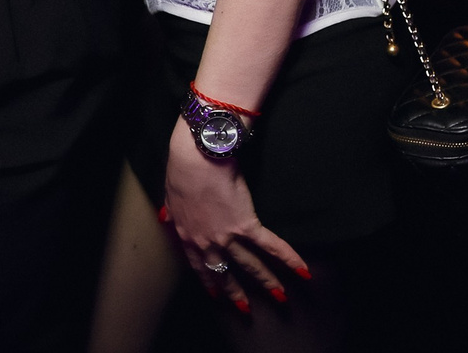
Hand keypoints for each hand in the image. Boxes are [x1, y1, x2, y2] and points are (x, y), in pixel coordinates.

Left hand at [163, 120, 307, 311]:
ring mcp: (228, 236)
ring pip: (250, 265)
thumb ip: (171, 214)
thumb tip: (165, 220)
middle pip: (224, 273)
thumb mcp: (170, 197)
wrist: (197, 158)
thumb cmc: (181, 172)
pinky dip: (288, 258)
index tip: (215, 294)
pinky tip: (302, 271)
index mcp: (187, 236)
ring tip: (280, 296)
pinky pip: (270, 245)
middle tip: (245, 309)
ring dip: (268, 281)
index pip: (199, 266)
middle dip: (236, 293)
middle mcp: (207, 242)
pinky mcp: (246, 224)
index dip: (209, 280)